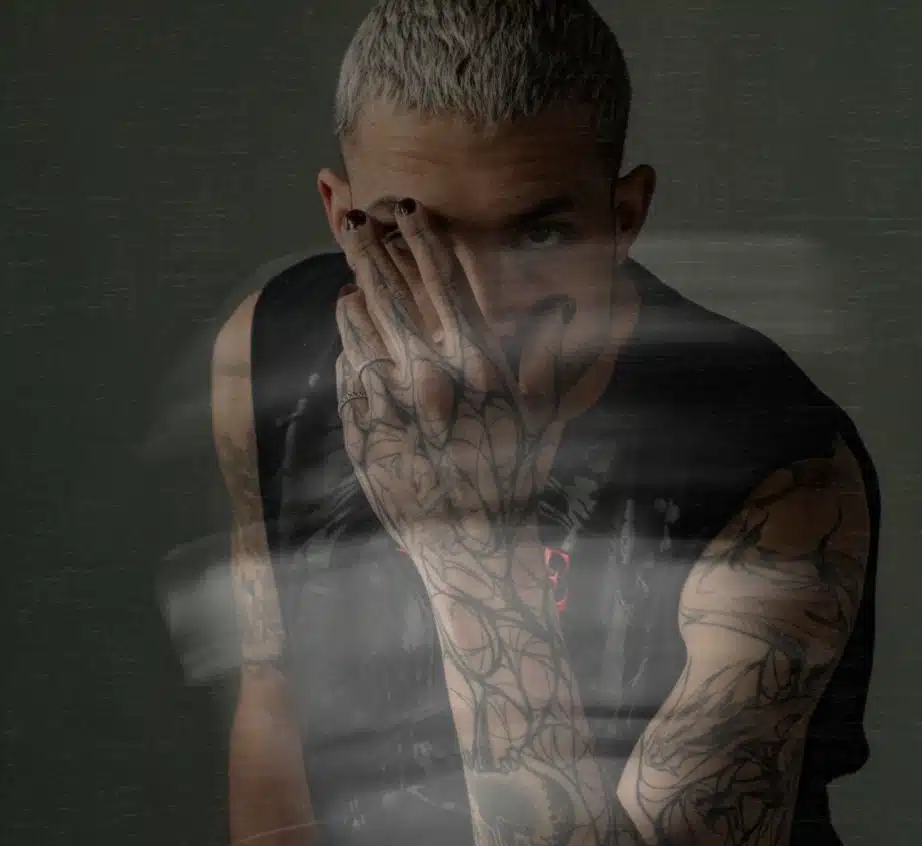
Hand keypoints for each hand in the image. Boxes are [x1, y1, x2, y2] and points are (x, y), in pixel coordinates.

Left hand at [334, 201, 576, 561]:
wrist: (474, 546)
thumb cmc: (516, 478)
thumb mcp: (545, 416)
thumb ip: (548, 354)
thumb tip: (559, 305)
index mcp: (478, 364)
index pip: (446, 283)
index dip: (425, 239)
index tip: (409, 207)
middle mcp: (432, 375)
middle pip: (392, 293)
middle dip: (372, 248)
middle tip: (354, 217)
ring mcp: (393, 403)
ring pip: (362, 327)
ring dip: (353, 291)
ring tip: (348, 269)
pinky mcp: (366, 430)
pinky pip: (349, 370)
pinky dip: (346, 340)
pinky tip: (344, 320)